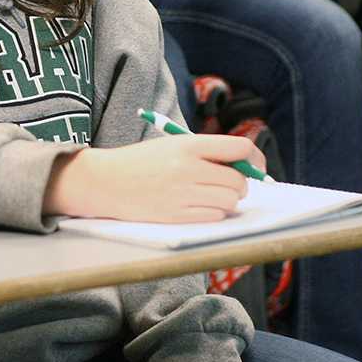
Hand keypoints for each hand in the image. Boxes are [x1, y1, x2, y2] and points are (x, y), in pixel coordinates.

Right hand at [42, 134, 265, 222]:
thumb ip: (207, 151)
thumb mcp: (173, 145)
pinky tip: (201, 206)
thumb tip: (246, 165)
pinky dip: (215, 213)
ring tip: (213, 195)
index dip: (254, 158)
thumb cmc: (143, 161)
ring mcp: (183, 194)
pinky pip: (215, 217)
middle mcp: (188, 168)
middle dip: (242, 184)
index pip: (240, 148)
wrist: (106, 181)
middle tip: (231, 184)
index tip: (255, 166)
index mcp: (189, 145)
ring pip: (230, 201)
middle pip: (239, 180)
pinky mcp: (177, 216)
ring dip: (229, 200)